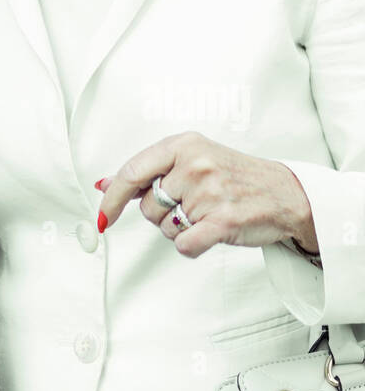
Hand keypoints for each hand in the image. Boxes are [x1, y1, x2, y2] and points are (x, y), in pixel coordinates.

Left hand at [96, 131, 318, 258]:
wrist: (285, 193)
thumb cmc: (236, 176)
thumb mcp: (192, 159)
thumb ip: (149, 171)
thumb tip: (105, 184)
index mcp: (184, 145)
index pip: (132, 171)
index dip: (113, 197)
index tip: (104, 216)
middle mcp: (195, 165)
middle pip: (149, 206)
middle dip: (162, 214)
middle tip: (191, 205)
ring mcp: (210, 193)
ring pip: (166, 228)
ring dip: (181, 229)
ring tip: (206, 214)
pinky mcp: (223, 222)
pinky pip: (184, 245)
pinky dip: (191, 246)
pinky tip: (208, 233)